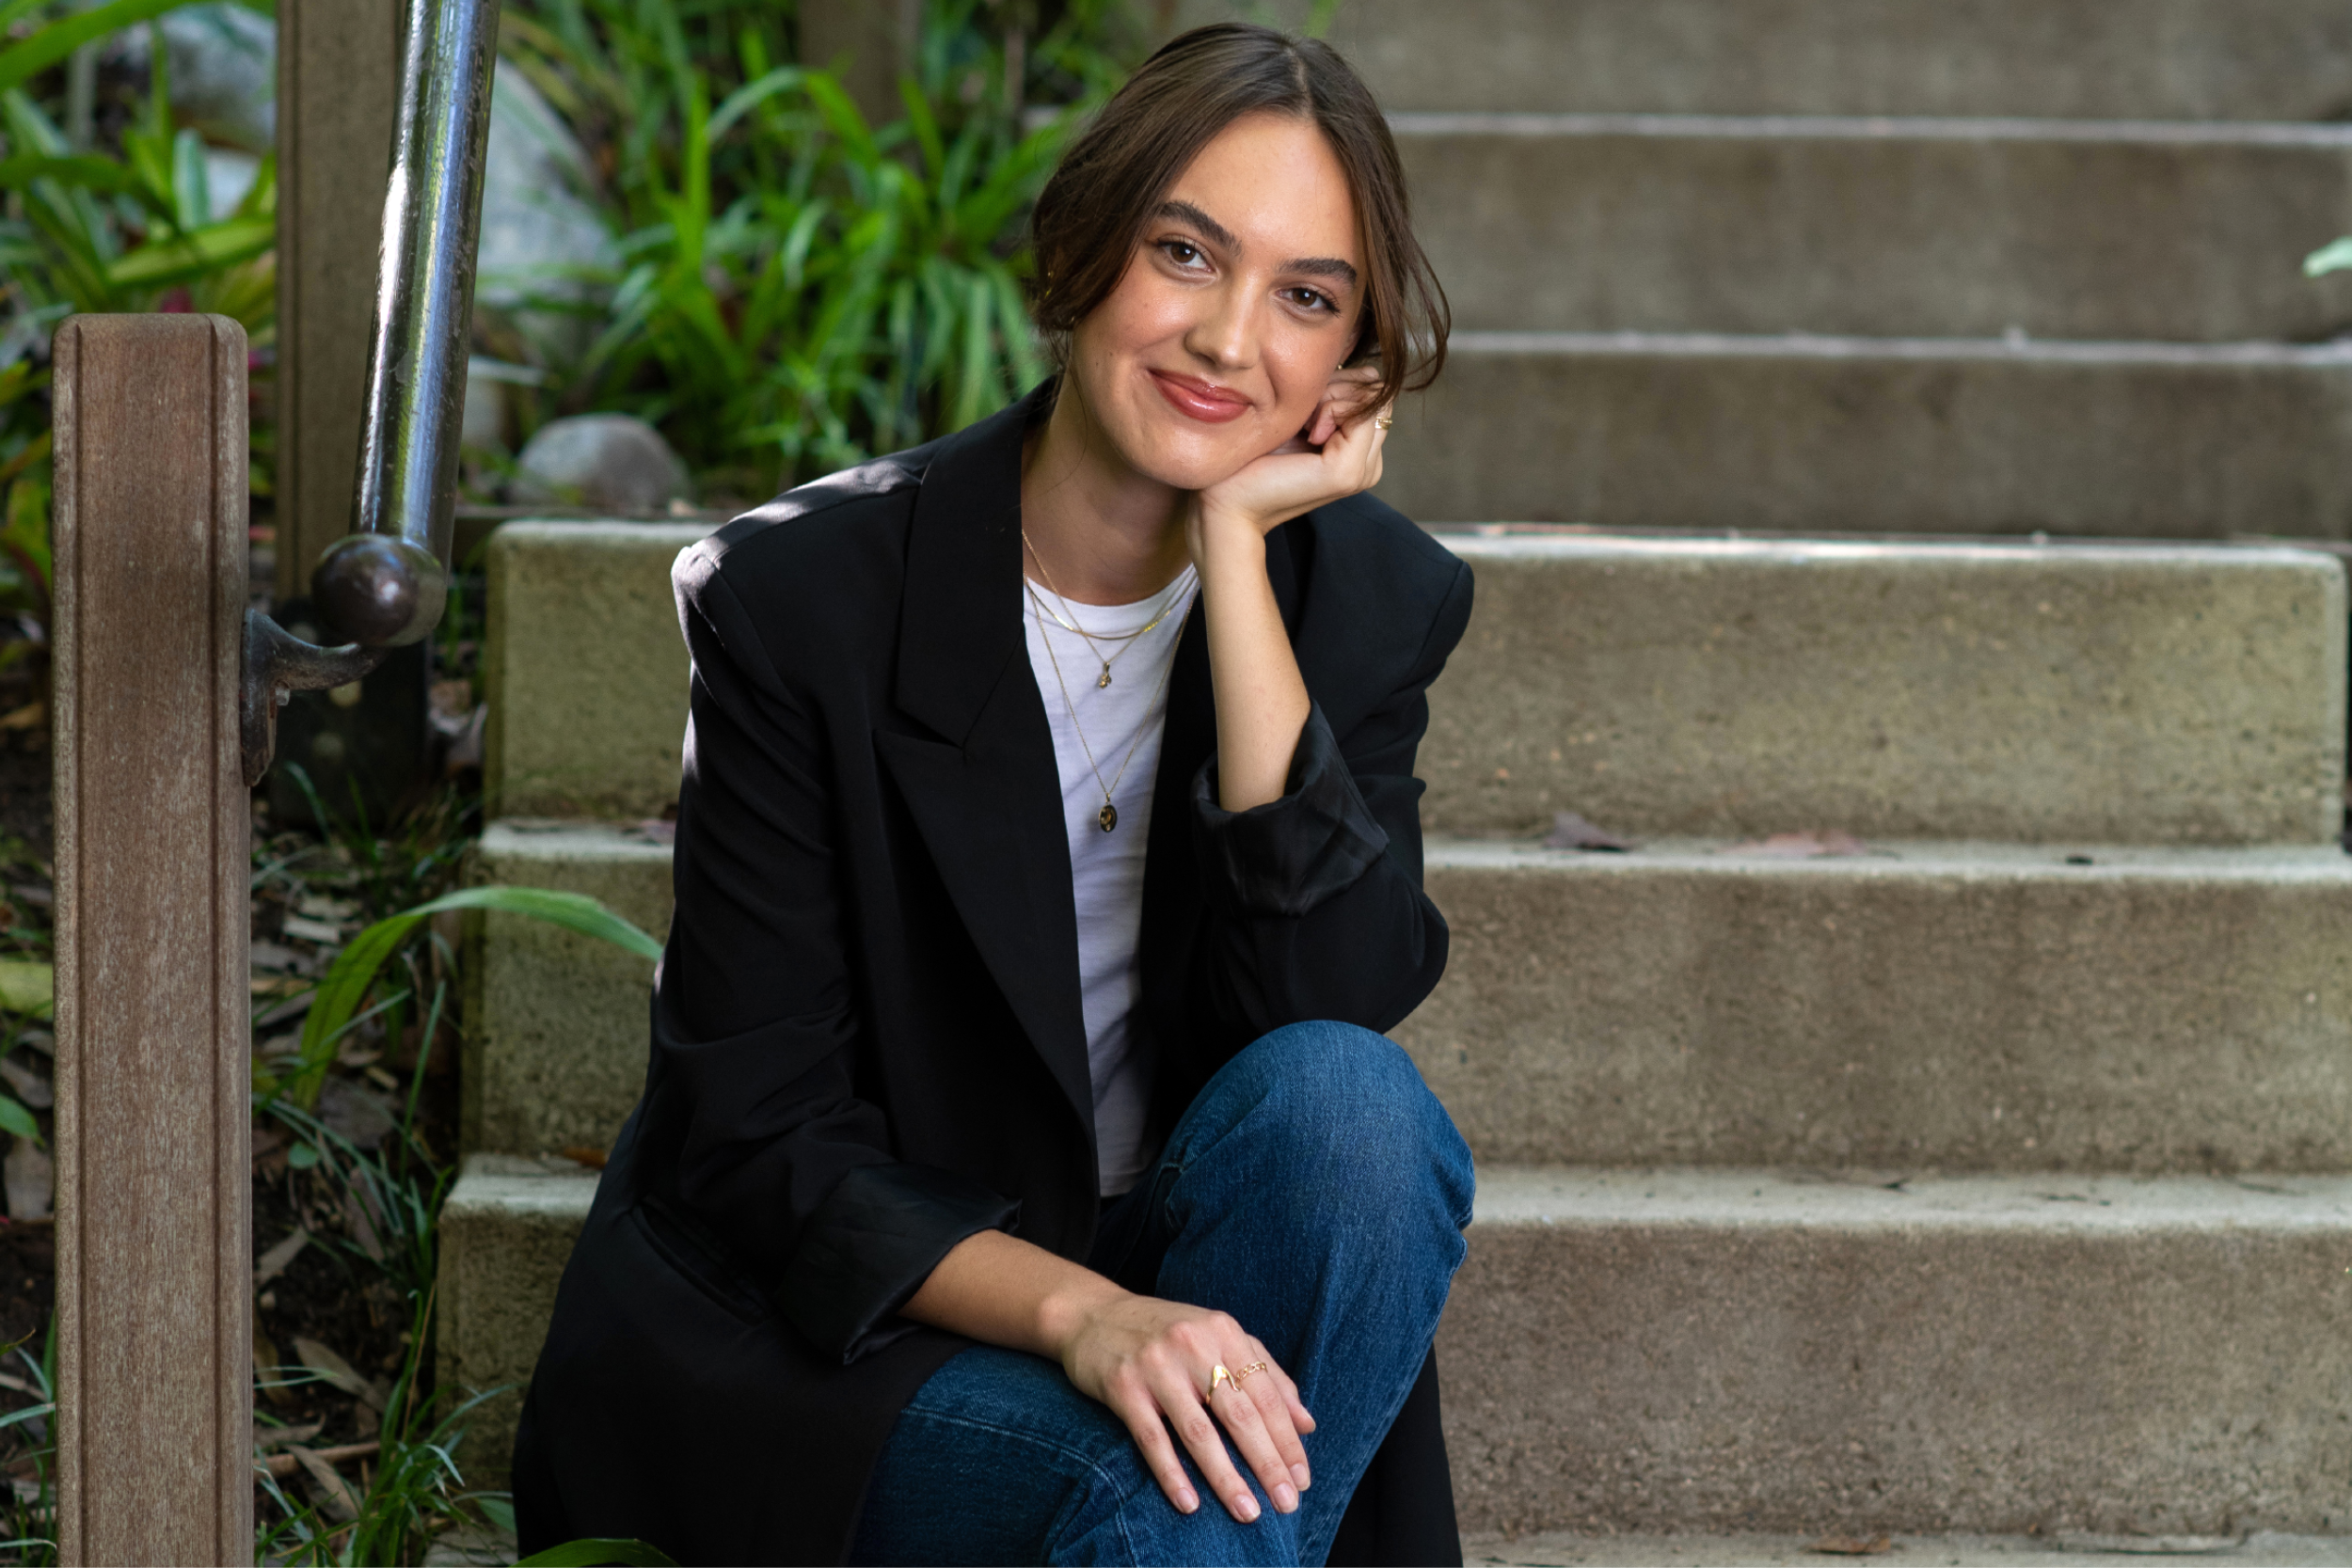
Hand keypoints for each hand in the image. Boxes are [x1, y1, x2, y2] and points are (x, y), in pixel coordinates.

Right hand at [1058, 1292, 1316, 1522]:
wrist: (1093, 1315)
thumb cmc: (1167, 1333)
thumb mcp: (1220, 1338)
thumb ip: (1266, 1374)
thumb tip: (1308, 1424)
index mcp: (1224, 1332)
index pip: (1267, 1394)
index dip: (1287, 1440)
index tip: (1302, 1479)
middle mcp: (1194, 1344)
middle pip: (1240, 1415)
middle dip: (1266, 1464)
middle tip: (1286, 1503)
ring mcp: (1156, 1366)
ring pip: (1199, 1432)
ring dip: (1225, 1477)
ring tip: (1247, 1511)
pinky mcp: (1123, 1387)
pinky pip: (1152, 1439)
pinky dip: (1172, 1474)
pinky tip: (1189, 1503)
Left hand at [1190, 365, 1390, 548]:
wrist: (1225, 501)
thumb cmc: (1250, 457)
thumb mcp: (1296, 415)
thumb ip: (1328, 394)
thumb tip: (1350, 358)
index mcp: (1358, 452)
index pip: (1373, 391)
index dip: (1342, 384)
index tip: (1304, 408)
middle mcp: (1368, 464)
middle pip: (1376, 391)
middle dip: (1340, 388)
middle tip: (1304, 417)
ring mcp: (1362, 471)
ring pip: (1373, 397)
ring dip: (1334, 397)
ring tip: (1304, 426)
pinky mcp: (1347, 472)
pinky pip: (1359, 411)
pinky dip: (1331, 408)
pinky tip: (1307, 431)